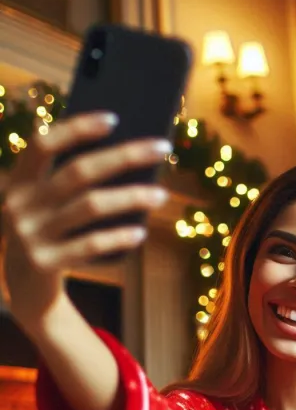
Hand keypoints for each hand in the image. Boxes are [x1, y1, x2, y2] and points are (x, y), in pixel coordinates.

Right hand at [1, 112, 170, 330]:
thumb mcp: (48, 206)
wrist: (26, 291)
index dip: (77, 129)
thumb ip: (71, 183)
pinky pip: (91, 244)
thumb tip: (129, 157)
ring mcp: (31, 235)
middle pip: (79, 171)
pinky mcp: (45, 263)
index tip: (114, 118)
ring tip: (162, 195)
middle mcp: (21, 205)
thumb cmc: (50, 235)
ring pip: (91, 206)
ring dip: (132, 197)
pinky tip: (140, 232)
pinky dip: (118, 236)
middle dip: (125, 156)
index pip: (44, 144)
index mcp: (19, 182)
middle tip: (162, 148)